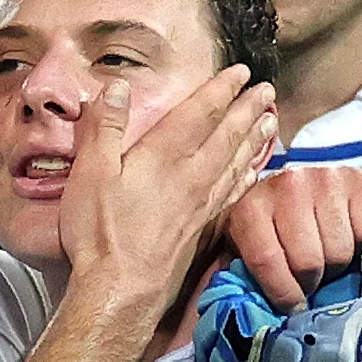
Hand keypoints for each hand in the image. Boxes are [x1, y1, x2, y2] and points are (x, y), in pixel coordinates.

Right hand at [59, 64, 279, 305]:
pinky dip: (247, 177)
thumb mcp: (90, 172)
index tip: (240, 72)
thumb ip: (103, 127)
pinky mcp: (203, 229)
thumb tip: (114, 88)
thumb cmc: (101, 232)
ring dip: (255, 139)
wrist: (120, 289)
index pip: (201, 112)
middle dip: (248, 109)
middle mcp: (192, 175)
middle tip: (268, 90)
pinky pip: (233, 194)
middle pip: (228, 134)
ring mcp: (201, 204)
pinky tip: (254, 172)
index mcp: (164, 155)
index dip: (221, 89)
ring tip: (271, 121)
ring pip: (237, 162)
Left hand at [217, 162, 361, 311]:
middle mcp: (288, 186)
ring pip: (340, 251)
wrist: (303, 186)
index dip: (283, 293)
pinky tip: (349, 237)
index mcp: (251, 208)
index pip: (267, 261)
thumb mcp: (244, 250)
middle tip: (310, 278)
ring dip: (337, 264)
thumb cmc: (272, 229)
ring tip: (328, 258)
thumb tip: (229, 313)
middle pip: (309, 262)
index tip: (293, 306)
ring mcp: (326, 179)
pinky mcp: (360, 180)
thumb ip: (237, 279)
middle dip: (311, 281)